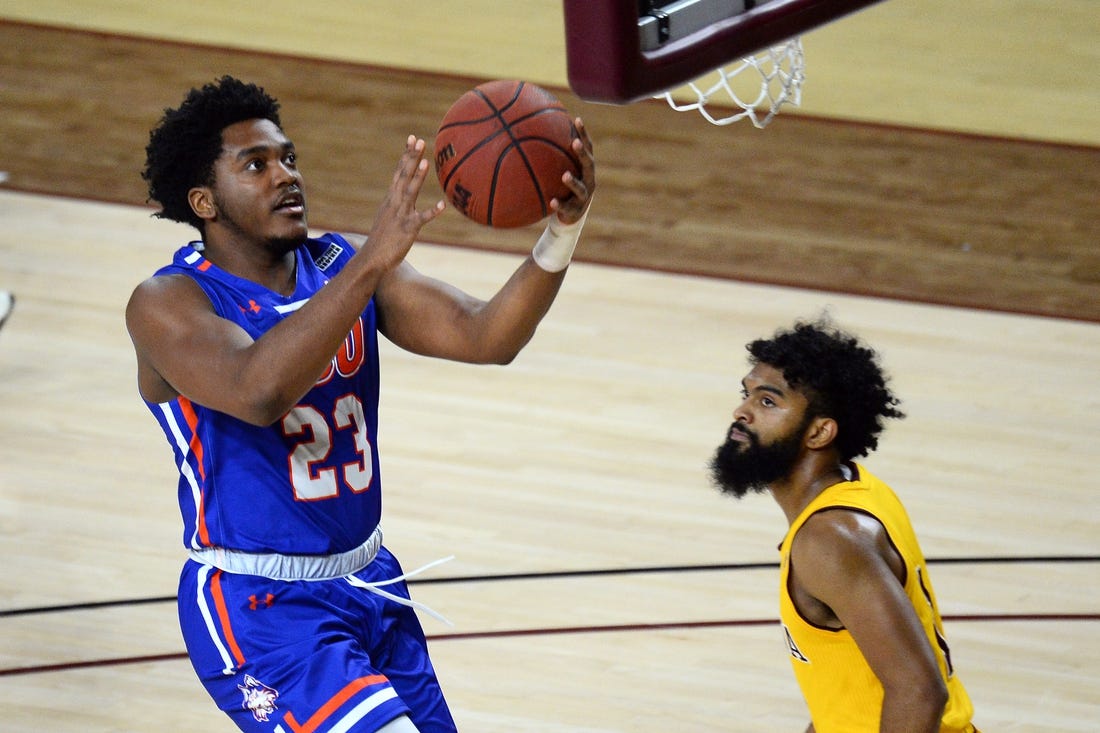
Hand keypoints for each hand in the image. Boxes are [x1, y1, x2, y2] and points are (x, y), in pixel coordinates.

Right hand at [365, 135, 445, 270]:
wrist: (372, 259)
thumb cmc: (382, 240)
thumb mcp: (388, 217)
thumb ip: (396, 205)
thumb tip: (401, 196)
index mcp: (391, 199)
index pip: (399, 172)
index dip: (406, 155)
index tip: (412, 139)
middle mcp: (395, 203)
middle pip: (404, 175)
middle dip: (411, 157)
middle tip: (419, 140)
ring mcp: (401, 215)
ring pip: (411, 192)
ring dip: (418, 177)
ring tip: (426, 162)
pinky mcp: (408, 229)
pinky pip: (422, 219)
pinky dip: (432, 212)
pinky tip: (443, 205)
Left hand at [549, 117, 594, 225]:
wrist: (572, 215)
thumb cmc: (564, 186)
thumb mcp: (560, 170)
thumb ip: (552, 154)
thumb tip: (532, 132)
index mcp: (586, 168)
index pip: (588, 148)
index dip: (584, 134)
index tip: (577, 119)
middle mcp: (588, 180)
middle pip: (589, 165)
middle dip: (582, 154)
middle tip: (575, 143)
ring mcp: (584, 197)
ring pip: (581, 188)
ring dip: (573, 181)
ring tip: (565, 175)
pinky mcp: (575, 211)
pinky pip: (567, 207)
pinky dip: (560, 204)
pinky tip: (551, 201)